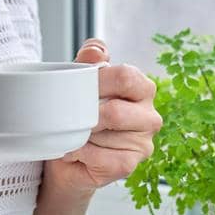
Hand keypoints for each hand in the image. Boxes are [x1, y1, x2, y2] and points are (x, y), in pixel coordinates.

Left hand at [41, 37, 162, 195]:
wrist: (66, 154)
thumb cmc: (78, 114)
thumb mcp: (80, 80)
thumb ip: (89, 60)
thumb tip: (97, 50)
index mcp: (142, 89)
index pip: (127, 77)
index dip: (99, 81)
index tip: (78, 87)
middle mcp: (149, 116)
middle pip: (116, 111)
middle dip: (86, 114)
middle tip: (71, 115)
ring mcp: (143, 143)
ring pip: (105, 135)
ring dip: (81, 134)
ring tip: (74, 133)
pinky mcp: (130, 165)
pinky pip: (101, 157)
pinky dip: (81, 153)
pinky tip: (76, 150)